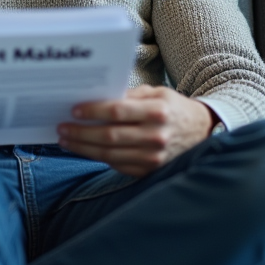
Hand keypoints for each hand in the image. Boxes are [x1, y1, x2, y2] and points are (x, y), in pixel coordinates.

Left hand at [58, 86, 215, 176]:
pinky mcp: (150, 171)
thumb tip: (96, 98)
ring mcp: (153, 157)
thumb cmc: (174, 108)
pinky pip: (118, 166)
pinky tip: (85, 150)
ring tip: (66, 141)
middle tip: (62, 128)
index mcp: (157, 111)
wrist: (202, 132)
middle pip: (109, 136)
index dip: (92, 111)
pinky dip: (98, 158)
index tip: (73, 110)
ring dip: (84, 148)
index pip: (117, 111)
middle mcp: (156, 136)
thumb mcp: (156, 93)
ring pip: (110, 154)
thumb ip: (129, 96)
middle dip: (81, 133)